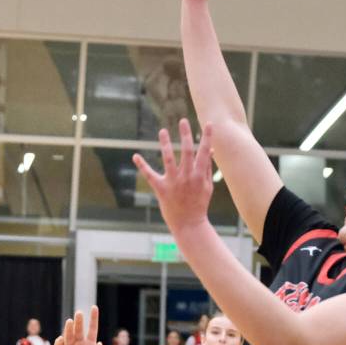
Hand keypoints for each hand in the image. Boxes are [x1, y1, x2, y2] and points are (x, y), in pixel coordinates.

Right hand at [53, 307, 107, 344]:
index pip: (92, 329)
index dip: (93, 318)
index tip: (94, 307)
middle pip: (79, 330)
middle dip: (79, 322)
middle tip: (79, 313)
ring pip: (69, 336)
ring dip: (69, 329)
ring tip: (70, 322)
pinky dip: (59, 343)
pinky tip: (61, 339)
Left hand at [133, 119, 214, 234]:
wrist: (189, 224)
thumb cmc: (199, 204)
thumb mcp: (207, 186)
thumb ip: (207, 168)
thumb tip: (210, 149)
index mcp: (199, 175)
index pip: (204, 152)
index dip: (206, 137)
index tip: (208, 124)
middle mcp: (186, 177)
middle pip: (186, 152)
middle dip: (185, 135)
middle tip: (183, 120)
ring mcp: (173, 182)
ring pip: (168, 159)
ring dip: (165, 144)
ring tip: (163, 131)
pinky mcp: (161, 189)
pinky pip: (150, 175)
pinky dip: (142, 165)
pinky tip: (135, 156)